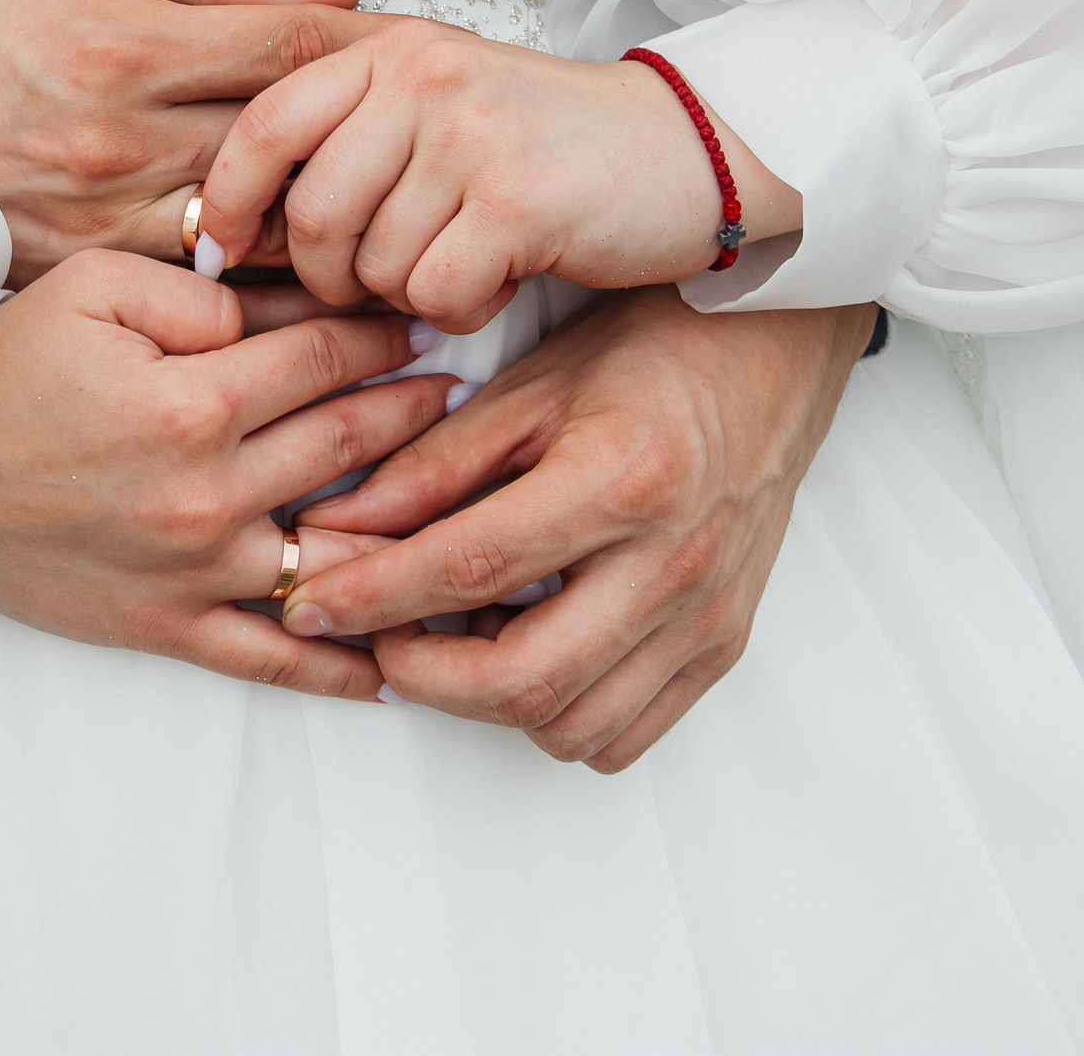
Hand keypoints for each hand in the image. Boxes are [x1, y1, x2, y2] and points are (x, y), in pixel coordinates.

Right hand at [0, 0, 384, 284]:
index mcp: (125, 50)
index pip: (288, 63)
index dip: (365, 71)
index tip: (417, 79)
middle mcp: (114, 143)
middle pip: (285, 164)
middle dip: (364, 168)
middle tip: (437, 179)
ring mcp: (90, 219)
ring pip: (246, 246)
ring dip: (321, 249)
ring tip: (395, 255)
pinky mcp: (67, 275)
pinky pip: (184, 299)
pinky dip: (248, 302)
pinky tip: (302, 304)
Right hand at [0, 249, 457, 698]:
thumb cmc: (5, 367)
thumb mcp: (94, 288)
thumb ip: (199, 288)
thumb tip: (280, 309)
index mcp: (195, 399)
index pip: (328, 358)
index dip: (386, 335)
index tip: (426, 325)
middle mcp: (209, 491)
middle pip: (352, 449)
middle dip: (420, 417)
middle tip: (467, 400)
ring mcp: (195, 569)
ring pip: (337, 557)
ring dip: (411, 537)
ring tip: (468, 516)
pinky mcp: (168, 626)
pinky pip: (272, 658)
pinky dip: (340, 670)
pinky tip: (398, 667)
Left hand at [196, 21, 798, 333]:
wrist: (692, 149)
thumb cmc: (547, 144)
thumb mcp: (437, 105)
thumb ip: (344, 137)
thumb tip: (224, 220)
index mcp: (389, 51)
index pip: (264, 127)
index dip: (232, 202)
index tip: (231, 252)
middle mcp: (423, 79)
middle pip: (311, 214)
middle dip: (331, 273)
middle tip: (382, 278)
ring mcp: (470, 136)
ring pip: (373, 262)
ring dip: (406, 291)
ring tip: (457, 264)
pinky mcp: (517, 200)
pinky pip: (435, 292)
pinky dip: (461, 308)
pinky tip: (499, 280)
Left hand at [281, 290, 872, 767]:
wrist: (775, 354)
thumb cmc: (650, 351)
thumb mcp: (530, 386)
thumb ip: (432, 465)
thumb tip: (337, 525)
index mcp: (621, 479)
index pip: (470, 568)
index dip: (373, 596)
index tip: (308, 604)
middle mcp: (674, 562)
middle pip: (521, 679)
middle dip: (423, 675)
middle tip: (377, 636)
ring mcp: (708, 615)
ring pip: (570, 724)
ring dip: (488, 699)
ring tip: (455, 635)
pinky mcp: (725, 644)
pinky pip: (624, 732)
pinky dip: (558, 714)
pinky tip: (528, 649)